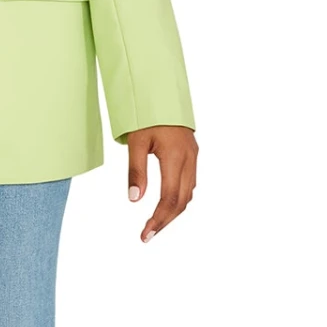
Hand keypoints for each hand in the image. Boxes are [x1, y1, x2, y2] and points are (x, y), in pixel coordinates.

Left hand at [126, 124, 198, 241]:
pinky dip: (179, 198)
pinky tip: (167, 203)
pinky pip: (189, 183)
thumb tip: (134, 199)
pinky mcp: (192, 154)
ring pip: (188, 193)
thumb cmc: (146, 114)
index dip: (158, 219)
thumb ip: (136, 171)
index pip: (169, 198)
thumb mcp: (136, 141)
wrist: (162, 92)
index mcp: (175, 157)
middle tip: (148, 235)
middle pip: (181, 201)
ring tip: (155, 223)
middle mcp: (189, 159)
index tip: (145, 234)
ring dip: (173, 211)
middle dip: (165, 220)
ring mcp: (193, 157)